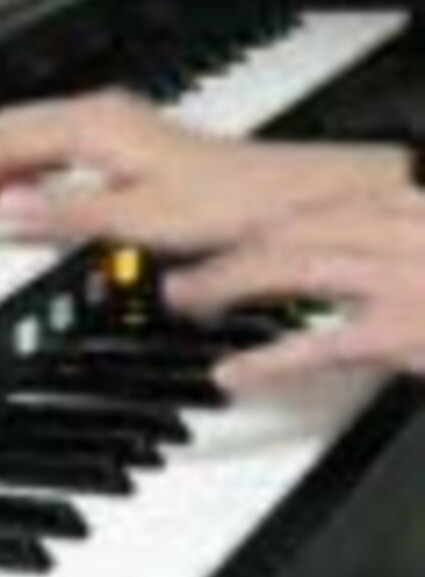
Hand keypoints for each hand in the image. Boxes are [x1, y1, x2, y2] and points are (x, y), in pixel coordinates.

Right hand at [0, 90, 411, 252]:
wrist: (280, 199)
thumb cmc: (220, 205)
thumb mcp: (132, 218)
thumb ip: (60, 213)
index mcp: (92, 126)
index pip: (2, 140)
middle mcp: (98, 116)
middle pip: (10, 131)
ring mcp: (111, 125)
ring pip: (31, 138)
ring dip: (1, 175)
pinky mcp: (123, 142)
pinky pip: (55, 149)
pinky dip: (30, 175)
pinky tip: (32, 203)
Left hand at [165, 191, 424, 387]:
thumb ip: (384, 231)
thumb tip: (341, 243)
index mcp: (393, 202)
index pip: (302, 205)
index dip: (244, 219)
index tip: (207, 231)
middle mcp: (387, 228)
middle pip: (282, 230)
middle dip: (220, 250)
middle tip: (178, 273)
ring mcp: (392, 278)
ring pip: (288, 270)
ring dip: (224, 283)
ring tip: (183, 300)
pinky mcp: (398, 333)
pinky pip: (317, 347)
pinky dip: (266, 361)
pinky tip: (231, 373)